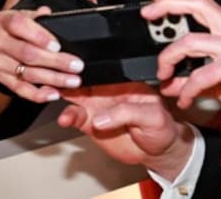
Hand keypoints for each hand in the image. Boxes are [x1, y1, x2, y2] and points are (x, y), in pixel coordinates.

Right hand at [0, 7, 84, 102]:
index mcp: (3, 20)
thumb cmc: (22, 27)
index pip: (19, 25)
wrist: (4, 40)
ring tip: (72, 81)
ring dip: (53, 79)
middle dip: (55, 61)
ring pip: (26, 73)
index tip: (58, 46)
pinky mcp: (0, 78)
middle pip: (26, 52)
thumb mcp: (30, 17)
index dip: (39, 36)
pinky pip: (19, 88)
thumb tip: (50, 15)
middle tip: (76, 66)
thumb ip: (42, 17)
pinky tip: (54, 93)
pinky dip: (38, 94)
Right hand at [58, 82, 194, 181]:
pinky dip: (67, 117)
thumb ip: (127, 113)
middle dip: (69, 80)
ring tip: (64, 107)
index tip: (76, 71)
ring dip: (64, 98)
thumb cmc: (162, 127)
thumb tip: (100, 118)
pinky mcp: (91, 124)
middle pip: (84, 81)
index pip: (104, 70)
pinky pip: (75, 118)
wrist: (159, 151)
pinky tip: (65, 119)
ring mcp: (99, 107)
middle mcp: (108, 92)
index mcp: (124, 82)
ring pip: (75, 98)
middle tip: (59, 84)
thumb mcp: (152, 115)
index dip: (89, 69)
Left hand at [147, 0, 220, 142]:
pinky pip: (200, 75)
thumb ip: (195, 80)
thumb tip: (171, 85)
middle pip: (197, 5)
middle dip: (167, 5)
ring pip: (189, 43)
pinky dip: (187, 90)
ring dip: (168, 59)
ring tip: (163, 75)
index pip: (201, 2)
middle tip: (147, 14)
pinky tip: (184, 100)